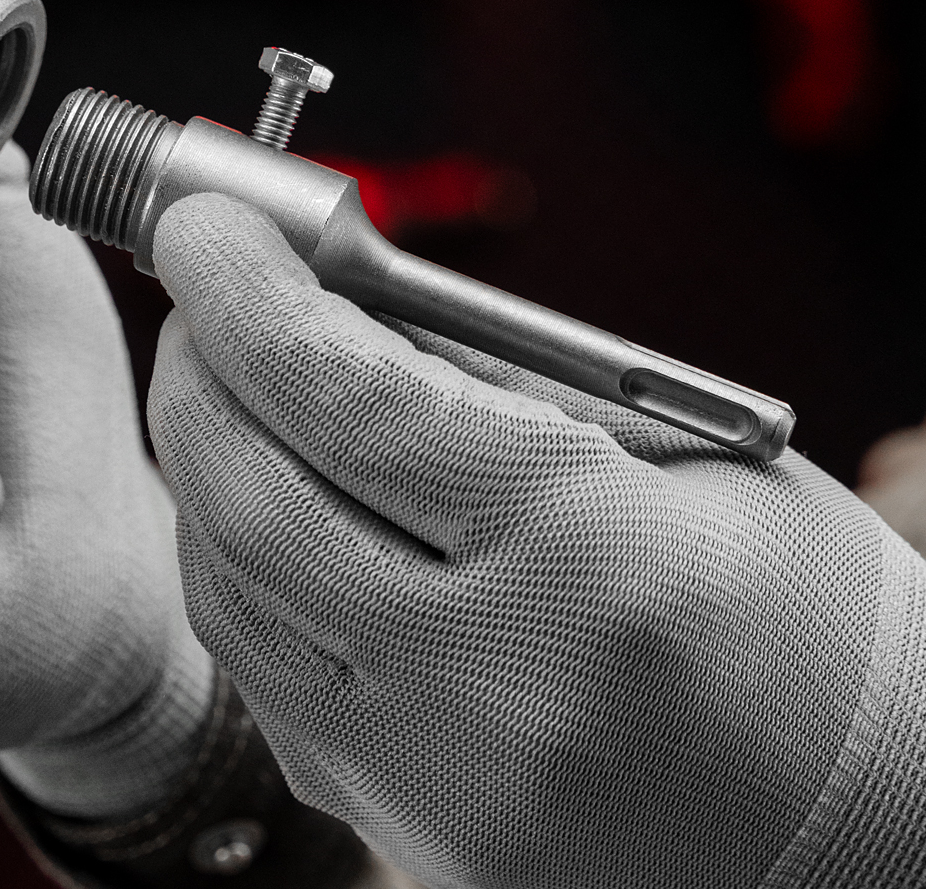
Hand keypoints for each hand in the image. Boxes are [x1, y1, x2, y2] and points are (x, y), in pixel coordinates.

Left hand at [147, 193, 925, 888]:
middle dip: (198, 369)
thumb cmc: (814, 630)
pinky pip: (262, 675)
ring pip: (231, 591)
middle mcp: (493, 683)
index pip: (348, 397)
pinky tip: (259, 502)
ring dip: (200, 464)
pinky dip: (235, 566)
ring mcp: (439, 780)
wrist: (878, 857)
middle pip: (252, 497)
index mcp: (590, 560)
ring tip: (223, 381)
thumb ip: (498, 382)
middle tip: (199, 294)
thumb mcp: (688, 460)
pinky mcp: (409, 832)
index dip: (249, 296)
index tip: (202, 229)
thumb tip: (339, 307)